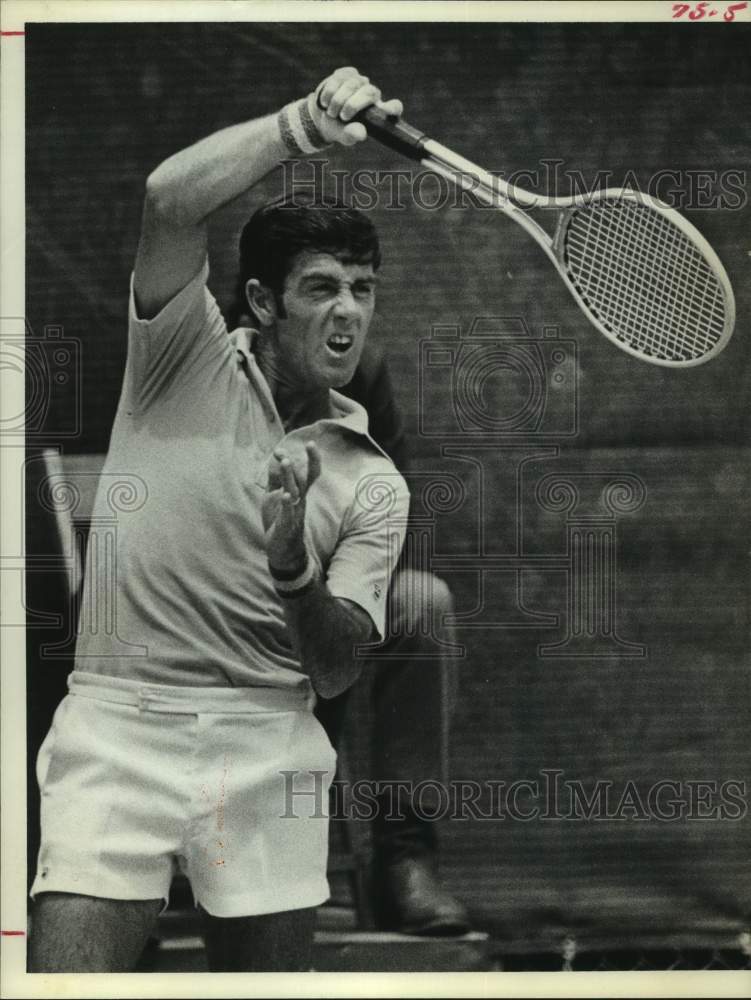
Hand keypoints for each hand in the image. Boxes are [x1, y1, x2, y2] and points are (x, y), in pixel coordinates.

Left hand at [262, 440, 321, 572]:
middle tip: (304, 446)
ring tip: (286, 461)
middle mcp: (300, 500)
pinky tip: (285, 495)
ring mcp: (295, 512)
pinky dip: (287, 503)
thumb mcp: (274, 496)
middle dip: (300, 463)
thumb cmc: (279, 520)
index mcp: (298, 492)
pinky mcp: (287, 524)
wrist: (282, 549)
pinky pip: (288, 512)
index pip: (309, 473)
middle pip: (303, 479)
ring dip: (290, 476)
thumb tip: (276, 458)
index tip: (301, 444)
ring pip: (294, 491)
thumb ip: (275, 478)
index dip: (309, 458)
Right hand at [308, 67, 402, 146]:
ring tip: (331, 113)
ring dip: (338, 101)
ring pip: (352, 85)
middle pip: (369, 93)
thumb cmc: (339, 128)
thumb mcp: (344, 136)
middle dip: (353, 105)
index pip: (393, 107)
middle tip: (342, 117)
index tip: (388, 110)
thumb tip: (361, 133)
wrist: (323, 114)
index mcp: (378, 112)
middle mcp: (373, 94)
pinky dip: (329, 93)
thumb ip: (352, 135)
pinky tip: (326, 102)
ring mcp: (361, 82)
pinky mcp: (347, 73)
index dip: (392, 107)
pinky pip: (338, 79)